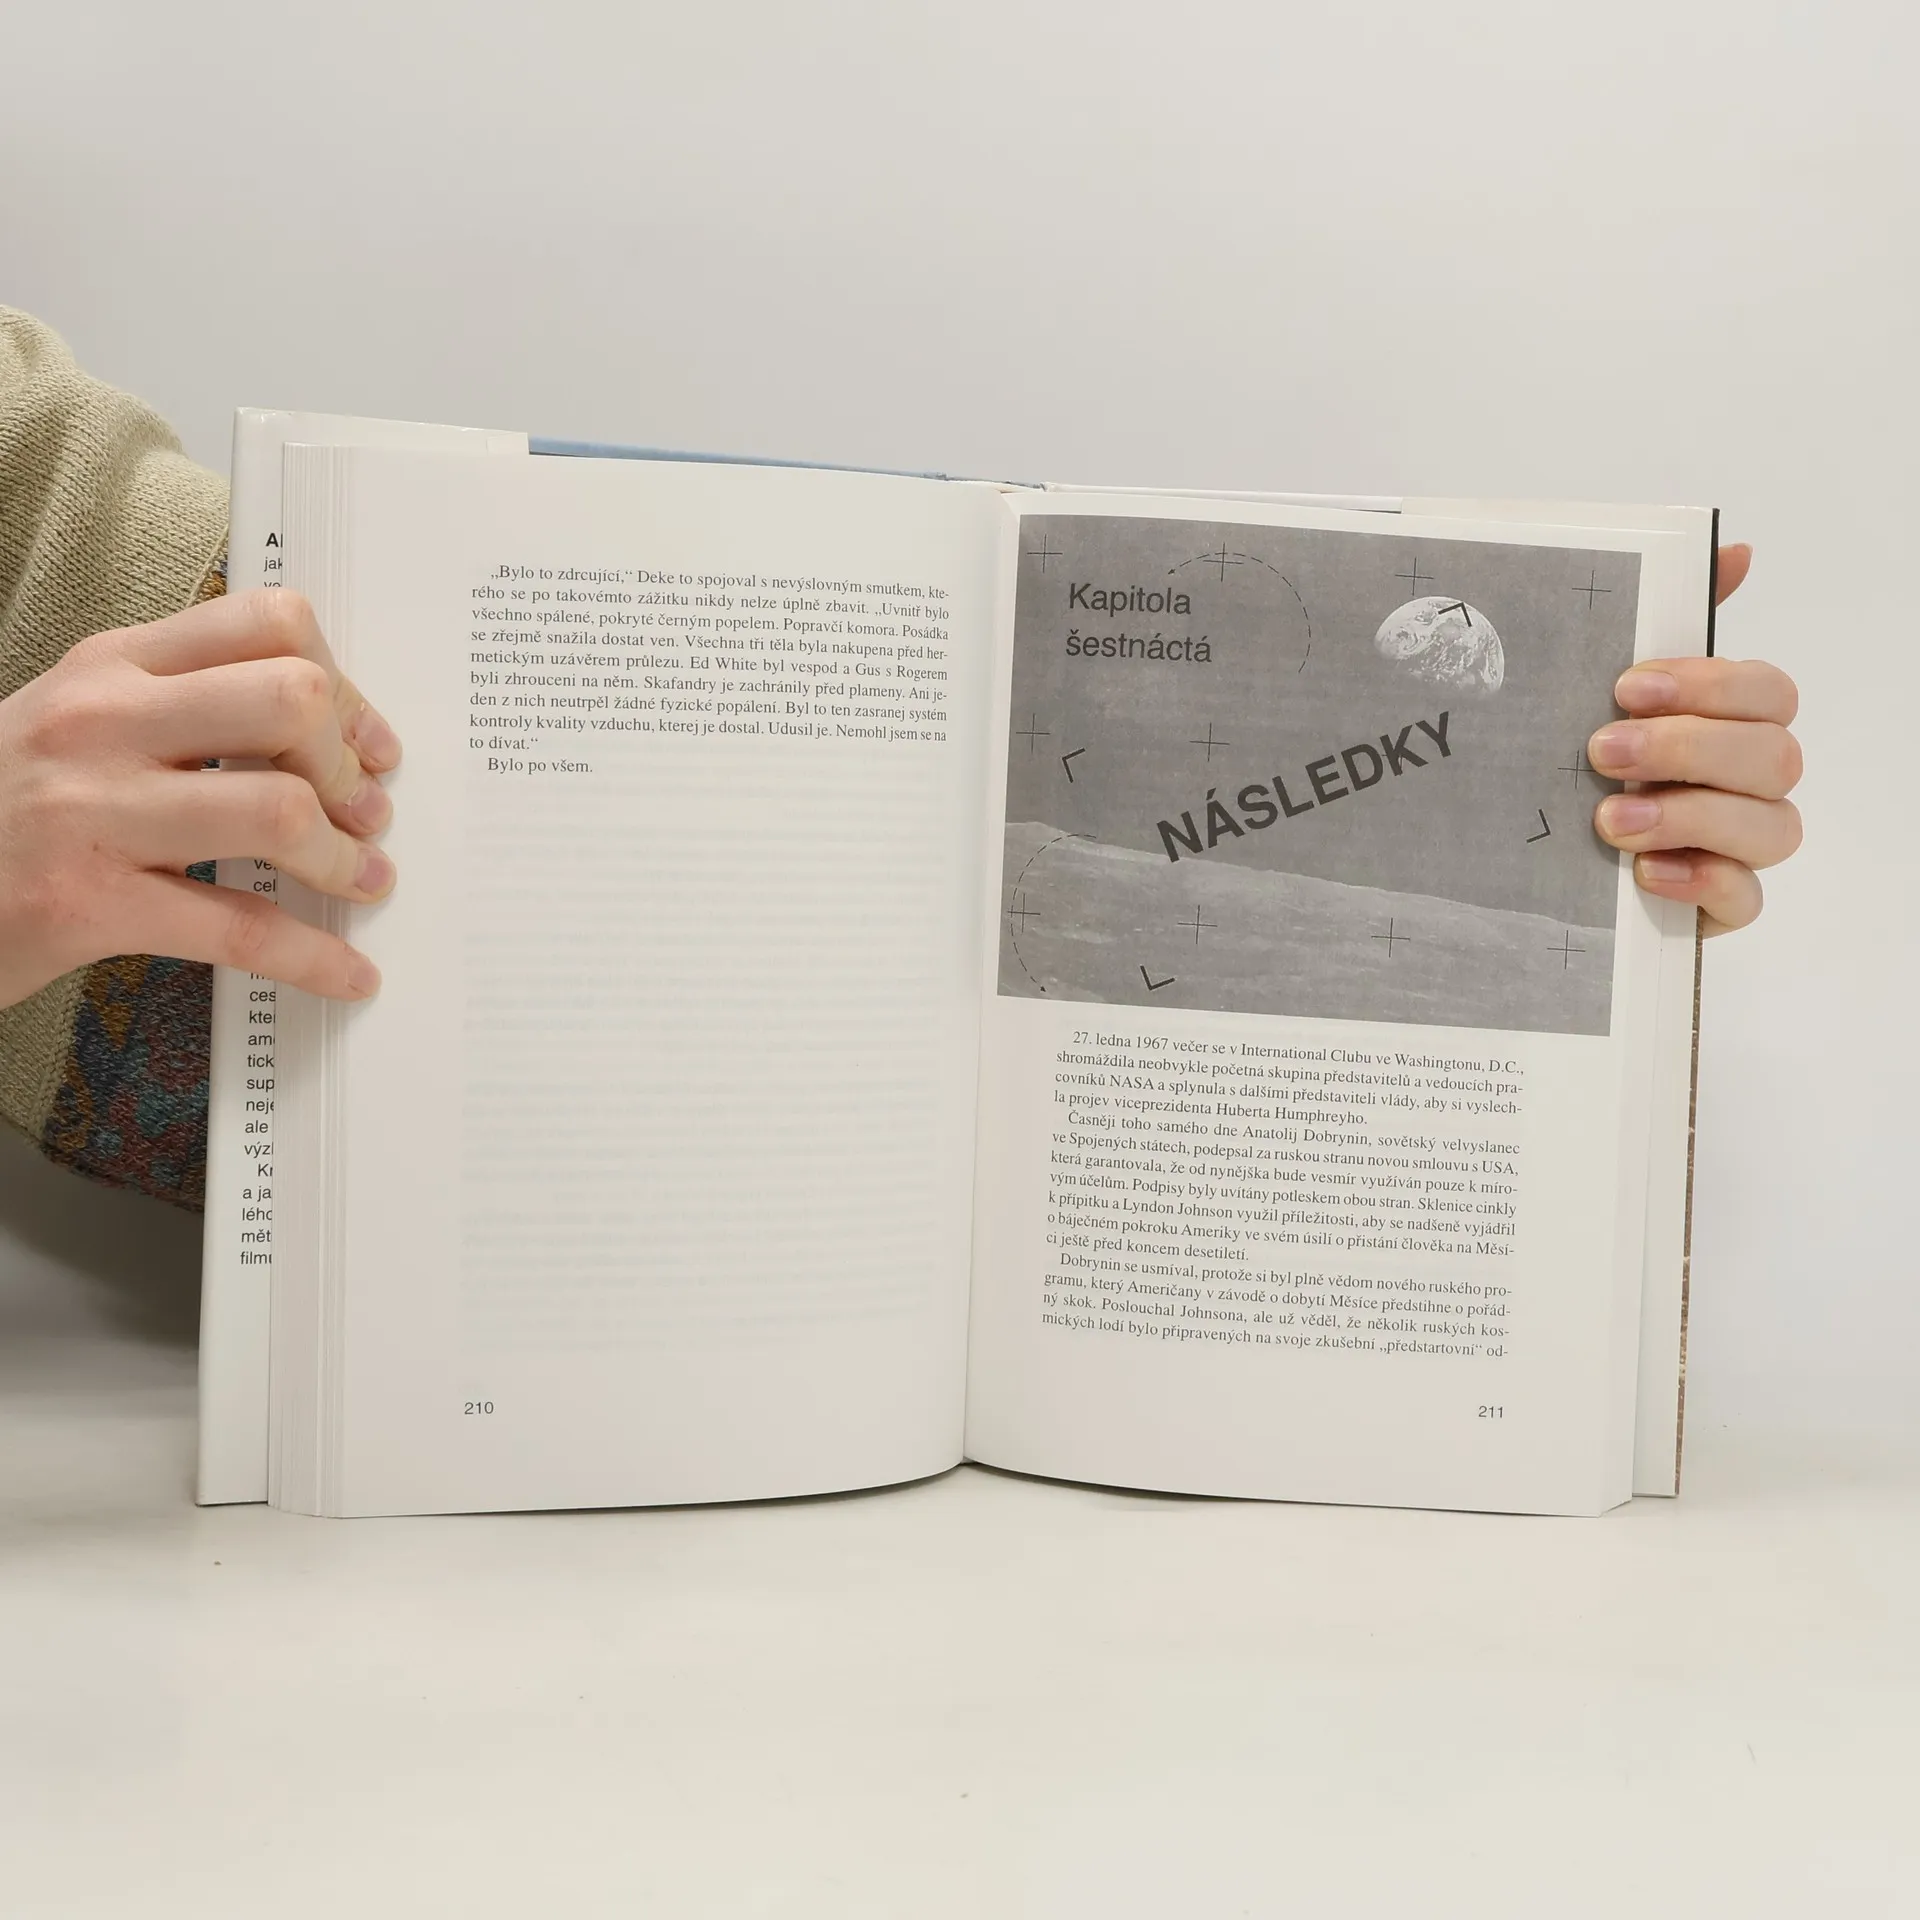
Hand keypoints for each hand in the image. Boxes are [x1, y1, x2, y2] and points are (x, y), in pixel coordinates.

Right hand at [0, 590, 397, 1009]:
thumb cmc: (3, 807)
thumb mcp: (78, 724)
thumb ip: (182, 707)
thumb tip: (324, 731)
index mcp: (111, 666)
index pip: (267, 624)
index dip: (343, 685)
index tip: (365, 742)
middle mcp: (102, 721)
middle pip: (290, 702)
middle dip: (347, 765)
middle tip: (363, 813)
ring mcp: (90, 812)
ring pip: (279, 810)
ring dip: (343, 859)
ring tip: (358, 880)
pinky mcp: (85, 904)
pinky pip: (239, 928)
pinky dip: (315, 958)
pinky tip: (347, 974)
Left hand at [1589, 544, 1800, 935]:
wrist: (1539, 862)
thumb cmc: (1585, 767)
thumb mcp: (1604, 694)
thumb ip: (1665, 623)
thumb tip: (1734, 549)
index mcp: (1731, 723)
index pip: (1767, 692)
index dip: (1709, 685)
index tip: (1627, 687)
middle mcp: (1750, 782)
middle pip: (1774, 755)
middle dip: (1687, 748)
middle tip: (1602, 751)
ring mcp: (1742, 846)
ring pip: (1774, 827)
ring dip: (1691, 816)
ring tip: (1610, 820)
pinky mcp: (1721, 905)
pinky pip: (1746, 898)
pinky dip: (1700, 881)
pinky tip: (1645, 871)